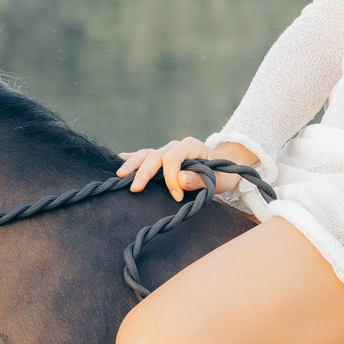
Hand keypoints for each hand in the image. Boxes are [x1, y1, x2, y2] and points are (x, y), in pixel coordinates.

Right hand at [115, 138, 256, 201]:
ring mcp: (167, 151)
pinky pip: (145, 156)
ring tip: (119, 175)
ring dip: (133, 165)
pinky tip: (118, 162)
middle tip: (134, 188)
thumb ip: (199, 179)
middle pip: (155, 156)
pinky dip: (132, 159)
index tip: (177, 197)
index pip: (172, 159)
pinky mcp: (162, 159)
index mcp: (190, 146)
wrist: (225, 168)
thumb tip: (180, 179)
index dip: (170, 178)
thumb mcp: (217, 179)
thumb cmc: (222, 174)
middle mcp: (176, 146)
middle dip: (144, 172)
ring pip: (146, 154)